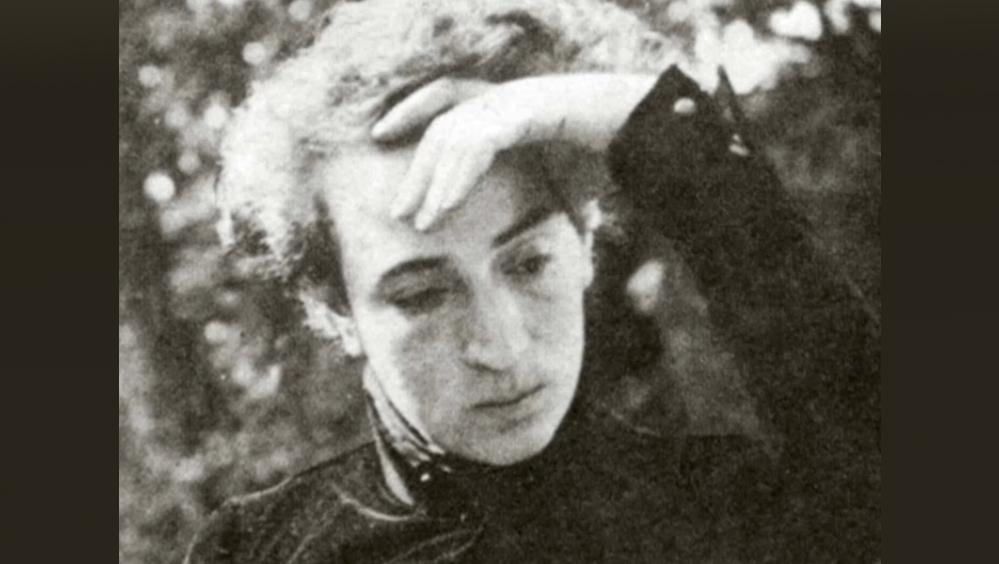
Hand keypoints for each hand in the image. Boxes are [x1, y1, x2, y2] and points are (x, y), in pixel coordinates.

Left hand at [371, 74, 656, 230]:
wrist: (643, 126)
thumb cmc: (609, 157)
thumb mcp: (579, 198)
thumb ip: (570, 230)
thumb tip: (583, 278)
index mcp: (504, 106)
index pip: (444, 99)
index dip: (410, 112)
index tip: (381, 136)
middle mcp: (501, 97)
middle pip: (439, 128)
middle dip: (416, 170)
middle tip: (397, 212)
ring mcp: (510, 100)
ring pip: (451, 138)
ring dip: (431, 181)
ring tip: (419, 221)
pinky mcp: (521, 111)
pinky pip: (476, 146)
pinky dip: (457, 177)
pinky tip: (444, 206)